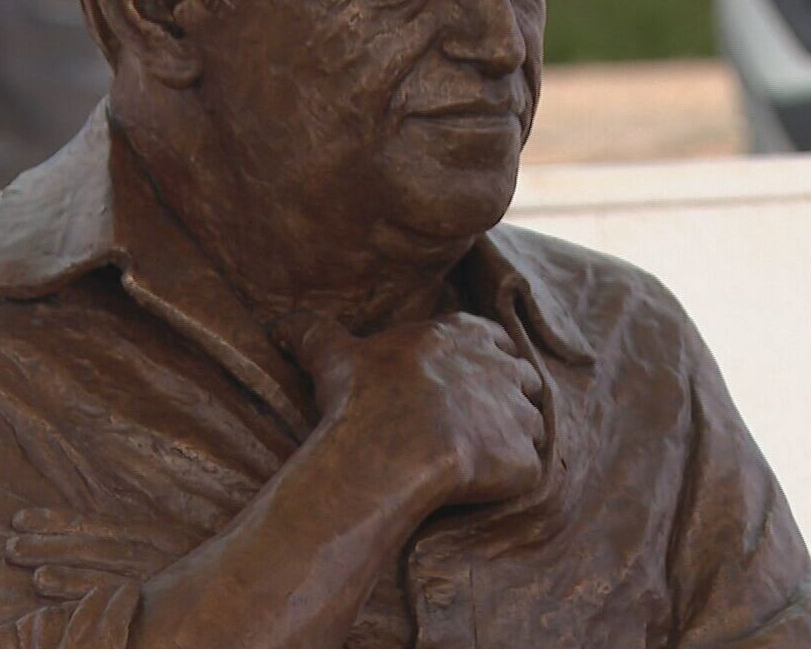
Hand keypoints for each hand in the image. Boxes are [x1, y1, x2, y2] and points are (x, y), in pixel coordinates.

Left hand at [4, 508, 199, 599]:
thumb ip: (133, 538)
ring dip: (62, 569)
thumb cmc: (202, 561)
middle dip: (49, 544)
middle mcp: (147, 552)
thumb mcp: (170, 542)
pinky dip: (82, 591)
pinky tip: (54, 590)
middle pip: (90, 546)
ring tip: (32, 571)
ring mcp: (152, 577)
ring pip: (99, 572)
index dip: (56, 521)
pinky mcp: (155, 599)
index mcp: (147, 533)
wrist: (247, 578)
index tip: (20, 518)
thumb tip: (94, 532)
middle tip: (10, 547)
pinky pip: (115, 596)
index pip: (93, 525)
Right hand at [274, 311, 544, 507]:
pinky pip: (528, 469)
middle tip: (474, 423)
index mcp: (466, 334)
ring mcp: (520, 415)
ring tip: (479, 458)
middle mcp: (503, 367)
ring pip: (532, 424)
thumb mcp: (331, 354)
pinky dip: (511, 477)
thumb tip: (278, 325)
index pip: (496, 340)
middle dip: (508, 397)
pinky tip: (480, 486)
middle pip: (523, 379)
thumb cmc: (362, 400)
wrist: (386, 455)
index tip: (465, 382)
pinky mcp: (526, 460)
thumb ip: (311, 332)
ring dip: (513, 437)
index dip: (485, 360)